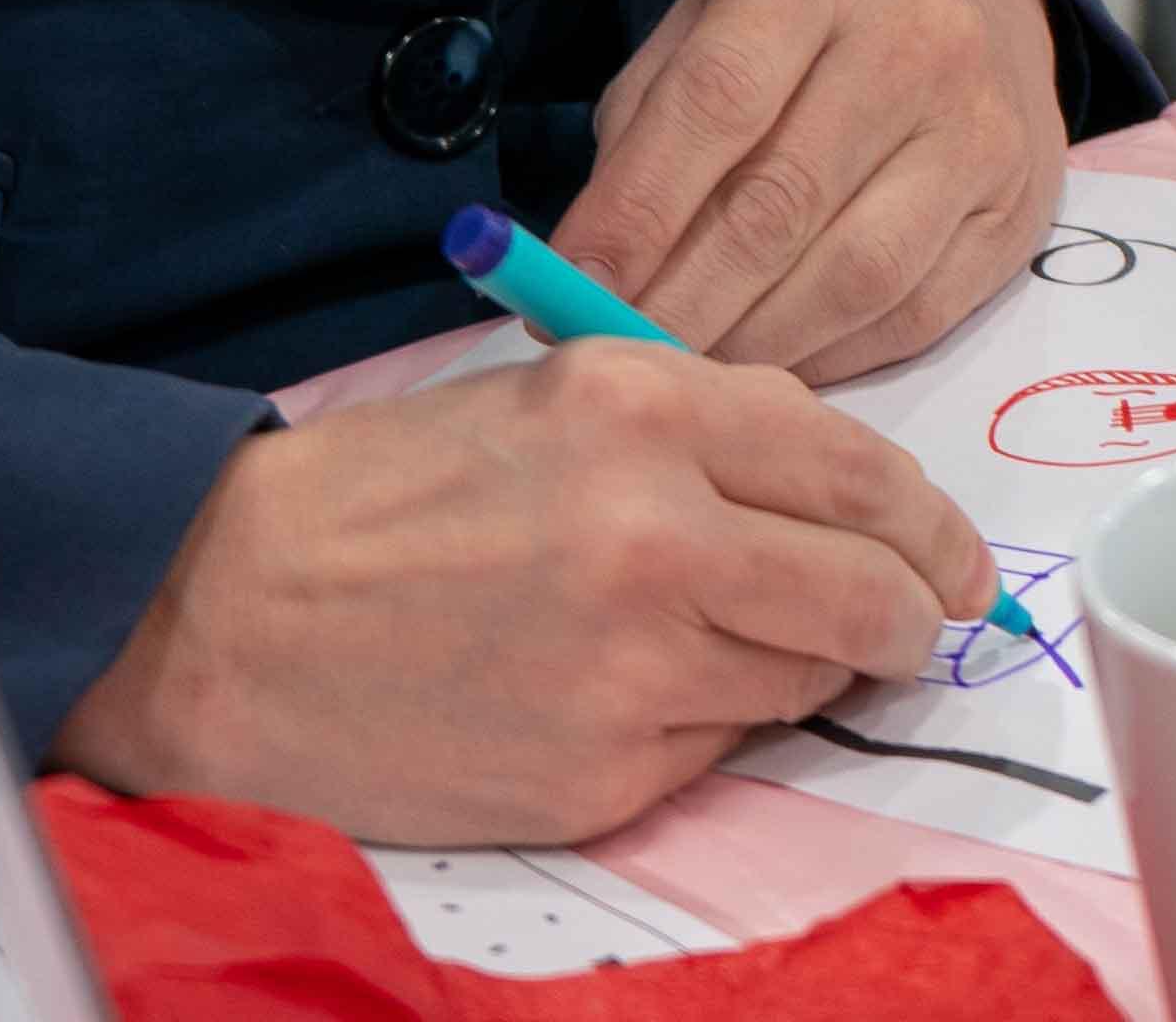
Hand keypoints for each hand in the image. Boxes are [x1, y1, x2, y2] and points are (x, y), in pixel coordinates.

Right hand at [54, 339, 992, 847]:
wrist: (224, 619)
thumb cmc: (391, 495)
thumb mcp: (558, 399)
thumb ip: (711, 429)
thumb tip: (847, 496)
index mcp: (647, 411)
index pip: (860, 471)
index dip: (928, 523)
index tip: (950, 558)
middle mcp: (657, 536)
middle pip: (867, 591)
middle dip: (913, 614)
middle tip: (917, 624)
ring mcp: (631, 669)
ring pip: (801, 681)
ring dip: (806, 671)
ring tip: (748, 648)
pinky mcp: (598, 776)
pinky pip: (715, 753)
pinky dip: (710, 728)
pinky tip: (647, 696)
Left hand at [569, 0, 1071, 379]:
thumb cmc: (797, 17)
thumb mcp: (703, 22)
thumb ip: (644, 135)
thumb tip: (588, 279)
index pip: (716, 100)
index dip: (636, 211)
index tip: (565, 292)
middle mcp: (918, 36)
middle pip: (782, 201)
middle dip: (682, 302)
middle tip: (617, 356)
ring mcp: (983, 125)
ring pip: (856, 274)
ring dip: (755, 345)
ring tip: (689, 369)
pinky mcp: (1021, 207)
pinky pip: (916, 314)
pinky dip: (832, 357)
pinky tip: (776, 360)